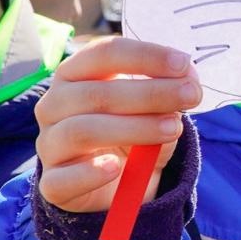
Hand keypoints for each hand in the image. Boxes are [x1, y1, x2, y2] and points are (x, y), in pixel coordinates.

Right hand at [35, 37, 202, 212]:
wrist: (121, 185)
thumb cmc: (135, 134)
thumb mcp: (157, 109)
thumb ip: (171, 91)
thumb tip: (189, 78)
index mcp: (75, 74)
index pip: (103, 54)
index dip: (144, 56)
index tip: (183, 64)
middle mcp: (54, 105)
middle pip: (95, 92)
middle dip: (150, 92)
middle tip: (191, 96)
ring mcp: (50, 144)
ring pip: (82, 131)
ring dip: (133, 128)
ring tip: (173, 129)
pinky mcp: (53, 184)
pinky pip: (64, 179)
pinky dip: (91, 172)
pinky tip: (117, 168)